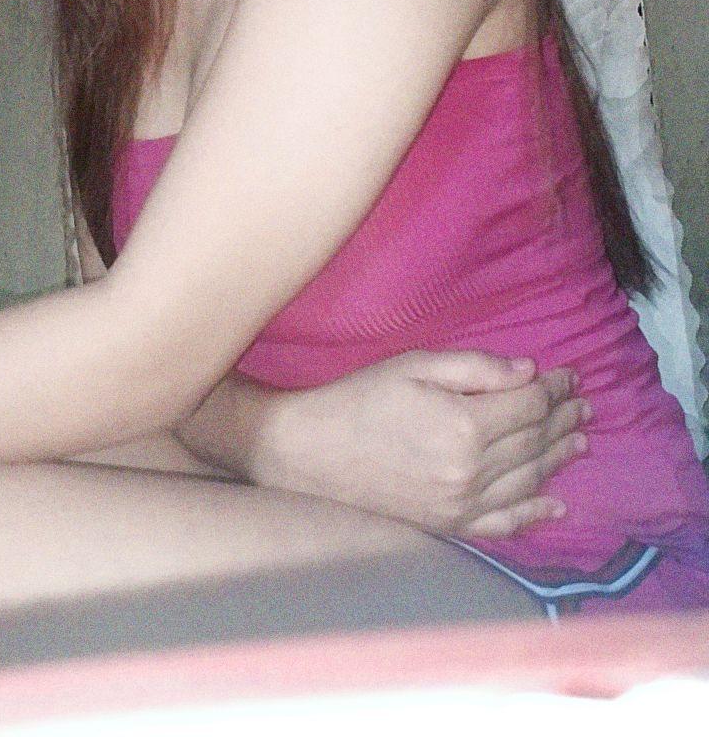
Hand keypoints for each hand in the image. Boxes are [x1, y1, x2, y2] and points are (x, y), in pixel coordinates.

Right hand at [247, 350, 589, 540]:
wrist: (306, 453)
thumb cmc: (358, 399)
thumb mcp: (414, 365)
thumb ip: (475, 368)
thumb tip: (529, 373)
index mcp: (464, 425)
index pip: (530, 405)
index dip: (554, 388)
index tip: (567, 374)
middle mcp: (471, 471)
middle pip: (535, 442)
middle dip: (564, 419)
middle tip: (585, 405)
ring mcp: (460, 505)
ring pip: (528, 481)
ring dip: (559, 459)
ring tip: (581, 441)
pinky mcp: (447, 526)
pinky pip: (502, 523)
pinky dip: (533, 514)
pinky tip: (554, 505)